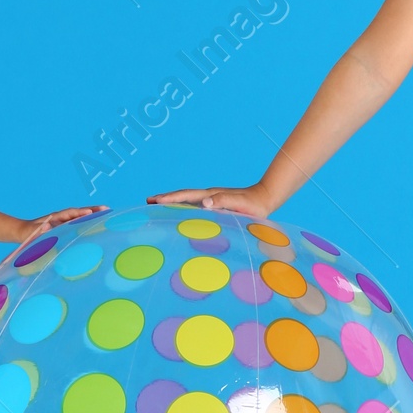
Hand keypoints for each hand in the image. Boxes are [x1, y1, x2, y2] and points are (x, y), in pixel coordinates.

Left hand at [16, 206, 107, 244]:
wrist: (23, 232)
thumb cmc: (28, 234)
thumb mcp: (32, 233)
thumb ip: (39, 230)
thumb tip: (48, 226)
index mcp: (55, 218)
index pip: (69, 213)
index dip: (80, 213)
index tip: (90, 212)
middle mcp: (62, 217)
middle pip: (79, 212)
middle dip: (92, 210)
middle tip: (107, 208)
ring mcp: (64, 222)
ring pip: (81, 217)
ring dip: (93, 215)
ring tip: (107, 213)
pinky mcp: (65, 227)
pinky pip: (79, 224)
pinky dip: (89, 222)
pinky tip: (98, 225)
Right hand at [147, 184, 274, 218]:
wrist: (265, 198)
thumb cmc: (254, 204)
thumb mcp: (240, 203)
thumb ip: (223, 201)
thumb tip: (204, 203)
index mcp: (211, 195)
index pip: (186, 196)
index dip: (169, 198)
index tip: (154, 200)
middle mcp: (209, 196)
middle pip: (182, 196)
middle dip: (165, 199)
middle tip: (147, 201)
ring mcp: (211, 201)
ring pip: (187, 201)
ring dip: (172, 204)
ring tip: (157, 207)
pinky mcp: (216, 207)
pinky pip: (195, 208)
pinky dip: (184, 210)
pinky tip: (181, 217)